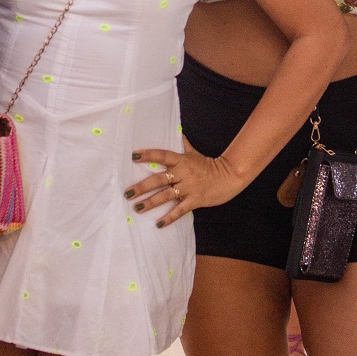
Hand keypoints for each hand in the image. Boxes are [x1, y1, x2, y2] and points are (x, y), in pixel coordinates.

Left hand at [125, 136, 243, 226]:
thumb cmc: (210, 165)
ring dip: (150, 202)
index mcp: (182, 160)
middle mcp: (183, 173)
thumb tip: (178, 131)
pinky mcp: (195, 200)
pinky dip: (169, 218)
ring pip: (166, 195)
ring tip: (137, 207)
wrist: (229, 176)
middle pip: (159, 179)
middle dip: (142, 186)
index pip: (162, 155)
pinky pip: (179, 210)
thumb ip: (184, 145)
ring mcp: (188, 187)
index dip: (148, 155)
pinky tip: (158, 224)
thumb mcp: (195, 153)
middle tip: (128, 192)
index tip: (133, 156)